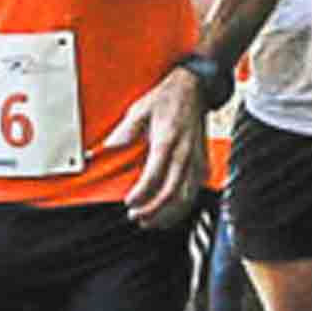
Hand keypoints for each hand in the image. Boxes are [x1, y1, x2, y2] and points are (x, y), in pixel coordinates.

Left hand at [104, 67, 206, 229]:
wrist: (194, 89)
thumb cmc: (168, 98)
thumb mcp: (140, 109)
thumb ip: (125, 131)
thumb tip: (109, 147)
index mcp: (167, 141)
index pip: (154, 177)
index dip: (141, 195)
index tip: (129, 202)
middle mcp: (184, 154)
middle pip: (171, 193)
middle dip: (153, 210)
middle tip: (137, 216)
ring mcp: (196, 160)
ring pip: (186, 197)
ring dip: (168, 214)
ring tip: (151, 221)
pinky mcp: (203, 163)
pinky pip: (195, 192)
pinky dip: (183, 207)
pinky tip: (171, 212)